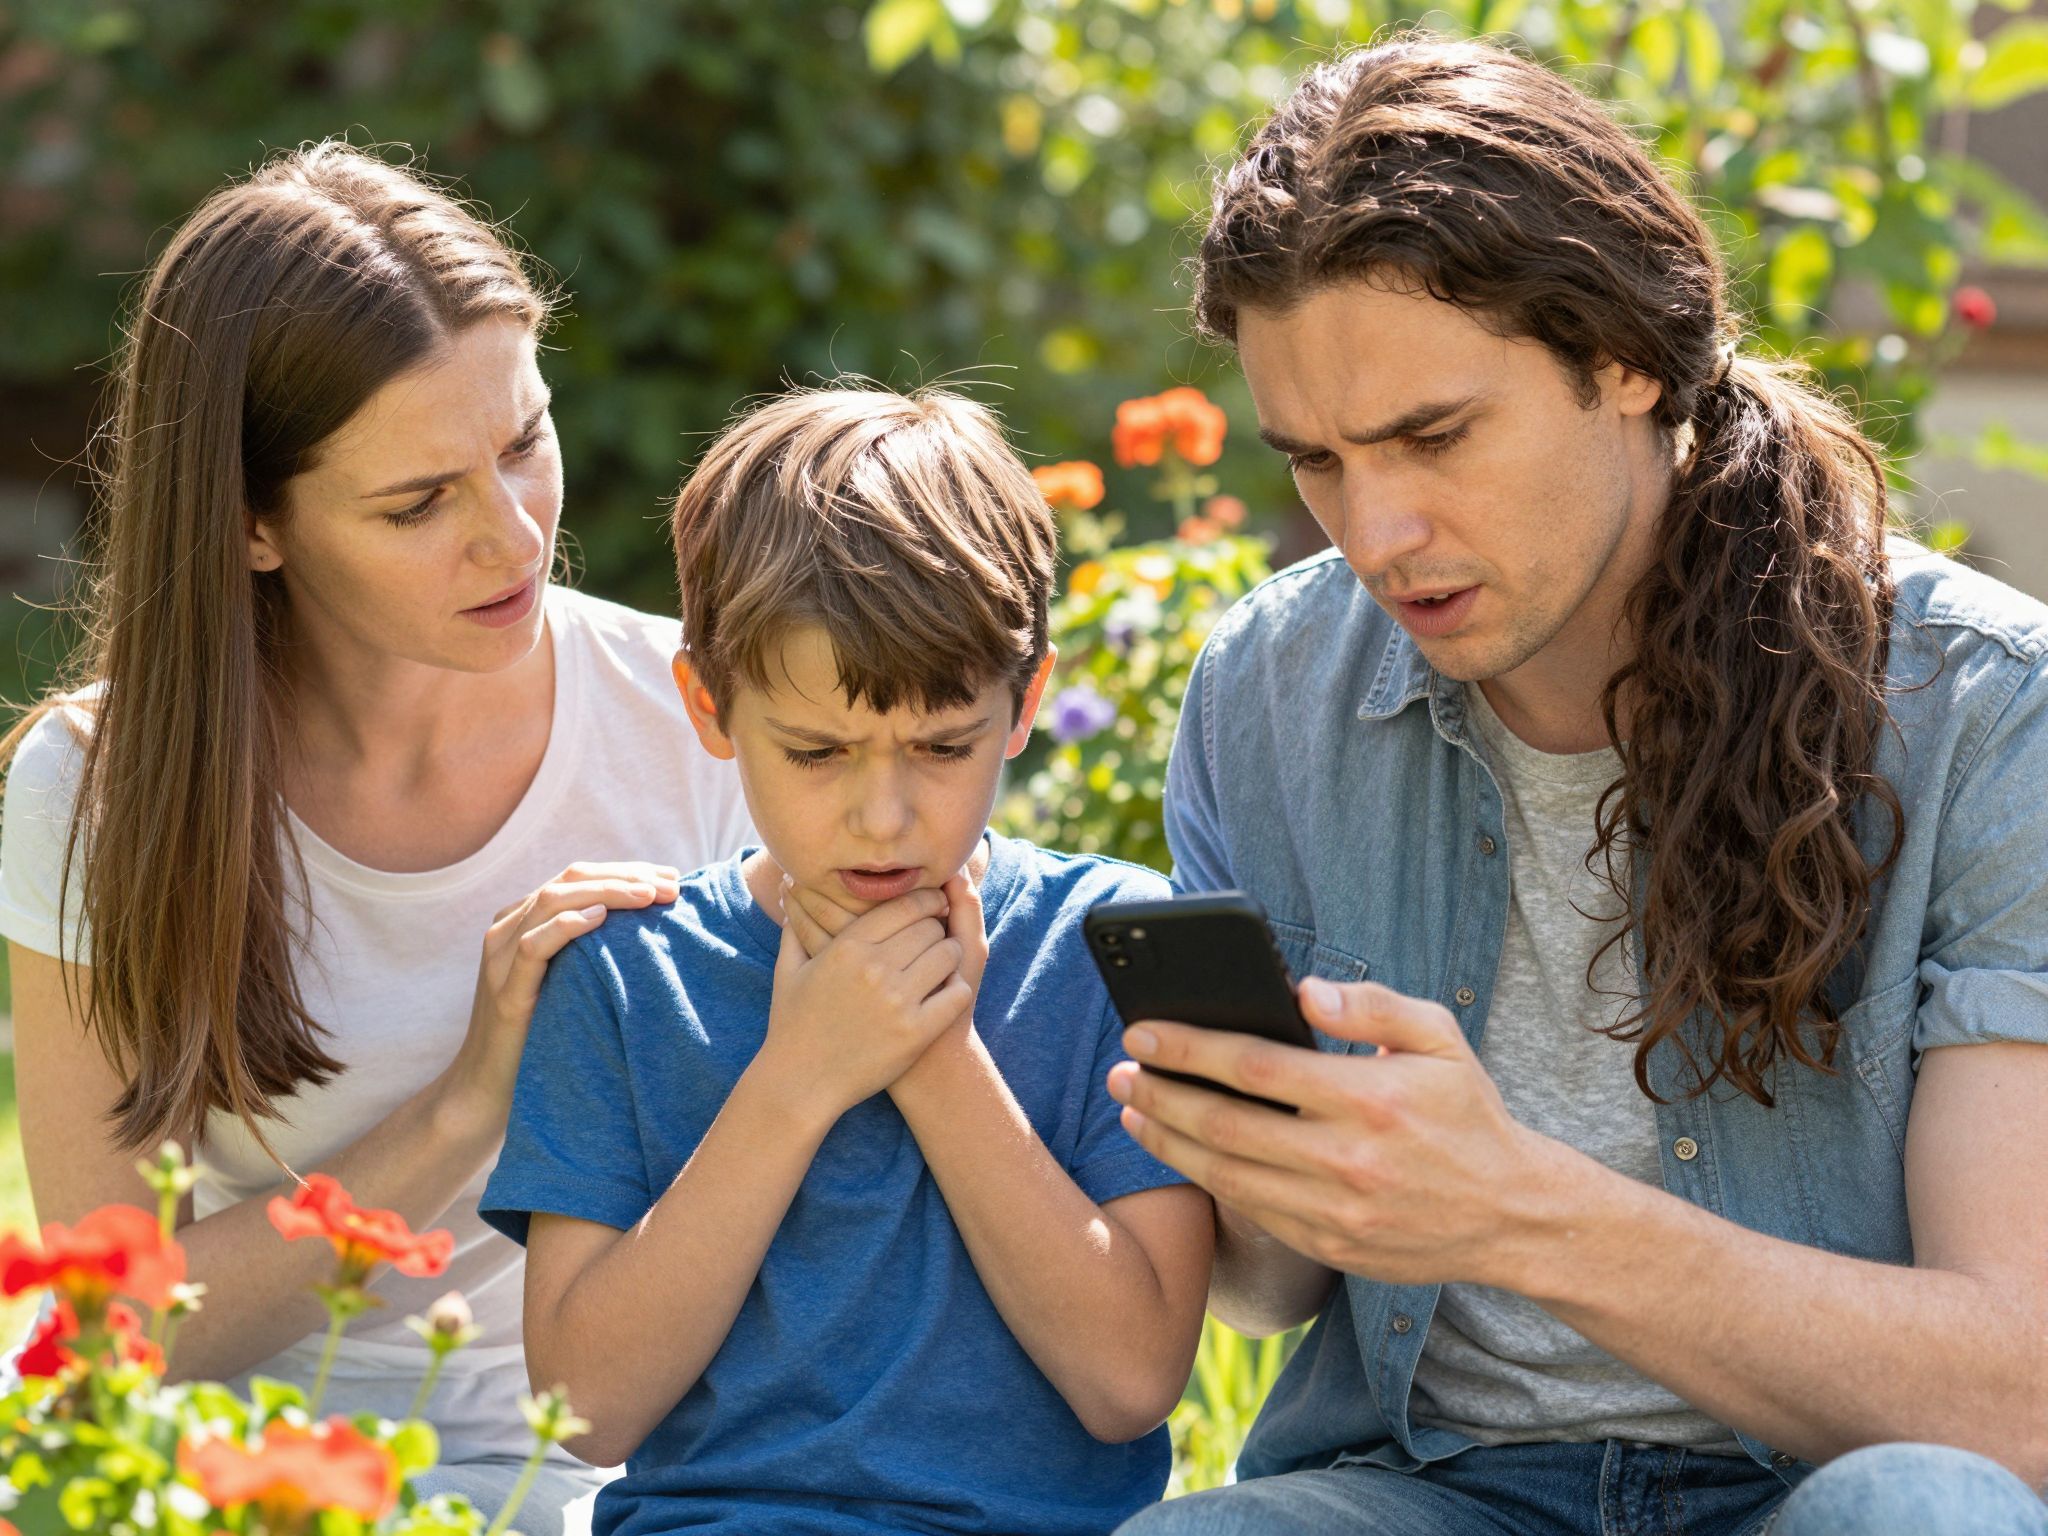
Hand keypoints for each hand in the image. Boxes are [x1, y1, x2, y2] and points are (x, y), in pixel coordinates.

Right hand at [441, 861, 681, 1140]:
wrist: (486, 1088)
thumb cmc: (539, 1033)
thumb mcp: (569, 980)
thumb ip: (591, 949)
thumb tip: (651, 928)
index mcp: (523, 920)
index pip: (578, 876)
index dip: (626, 870)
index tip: (673, 876)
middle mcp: (507, 929)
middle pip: (569, 879)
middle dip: (626, 876)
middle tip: (673, 884)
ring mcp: (501, 958)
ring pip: (552, 901)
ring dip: (607, 892)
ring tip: (650, 895)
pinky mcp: (505, 992)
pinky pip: (532, 947)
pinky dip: (568, 926)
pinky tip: (601, 918)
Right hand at [765, 883, 972, 1121]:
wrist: (800, 1083)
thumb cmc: (792, 1026)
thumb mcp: (787, 973)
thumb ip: (795, 932)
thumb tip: (790, 893)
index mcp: (846, 947)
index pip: (903, 905)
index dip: (926, 899)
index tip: (934, 903)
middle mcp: (873, 968)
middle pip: (929, 927)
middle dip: (938, 927)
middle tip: (938, 935)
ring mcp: (896, 1001)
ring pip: (947, 955)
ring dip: (951, 955)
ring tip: (945, 962)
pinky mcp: (915, 1032)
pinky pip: (955, 994)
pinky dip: (958, 988)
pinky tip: (949, 991)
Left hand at [1105, 977, 1565, 1289]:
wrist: (1510, 1214)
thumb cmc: (1466, 1113)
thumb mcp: (1439, 1039)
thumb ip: (1372, 1007)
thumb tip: (1303, 990)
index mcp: (1369, 1099)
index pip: (1255, 1066)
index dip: (1188, 1047)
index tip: (1141, 1030)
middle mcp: (1347, 1159)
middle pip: (1223, 1124)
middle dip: (1160, 1094)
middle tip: (1120, 1071)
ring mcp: (1334, 1210)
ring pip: (1225, 1175)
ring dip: (1167, 1141)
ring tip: (1132, 1110)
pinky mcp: (1327, 1247)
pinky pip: (1250, 1210)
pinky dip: (1206, 1180)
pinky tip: (1180, 1152)